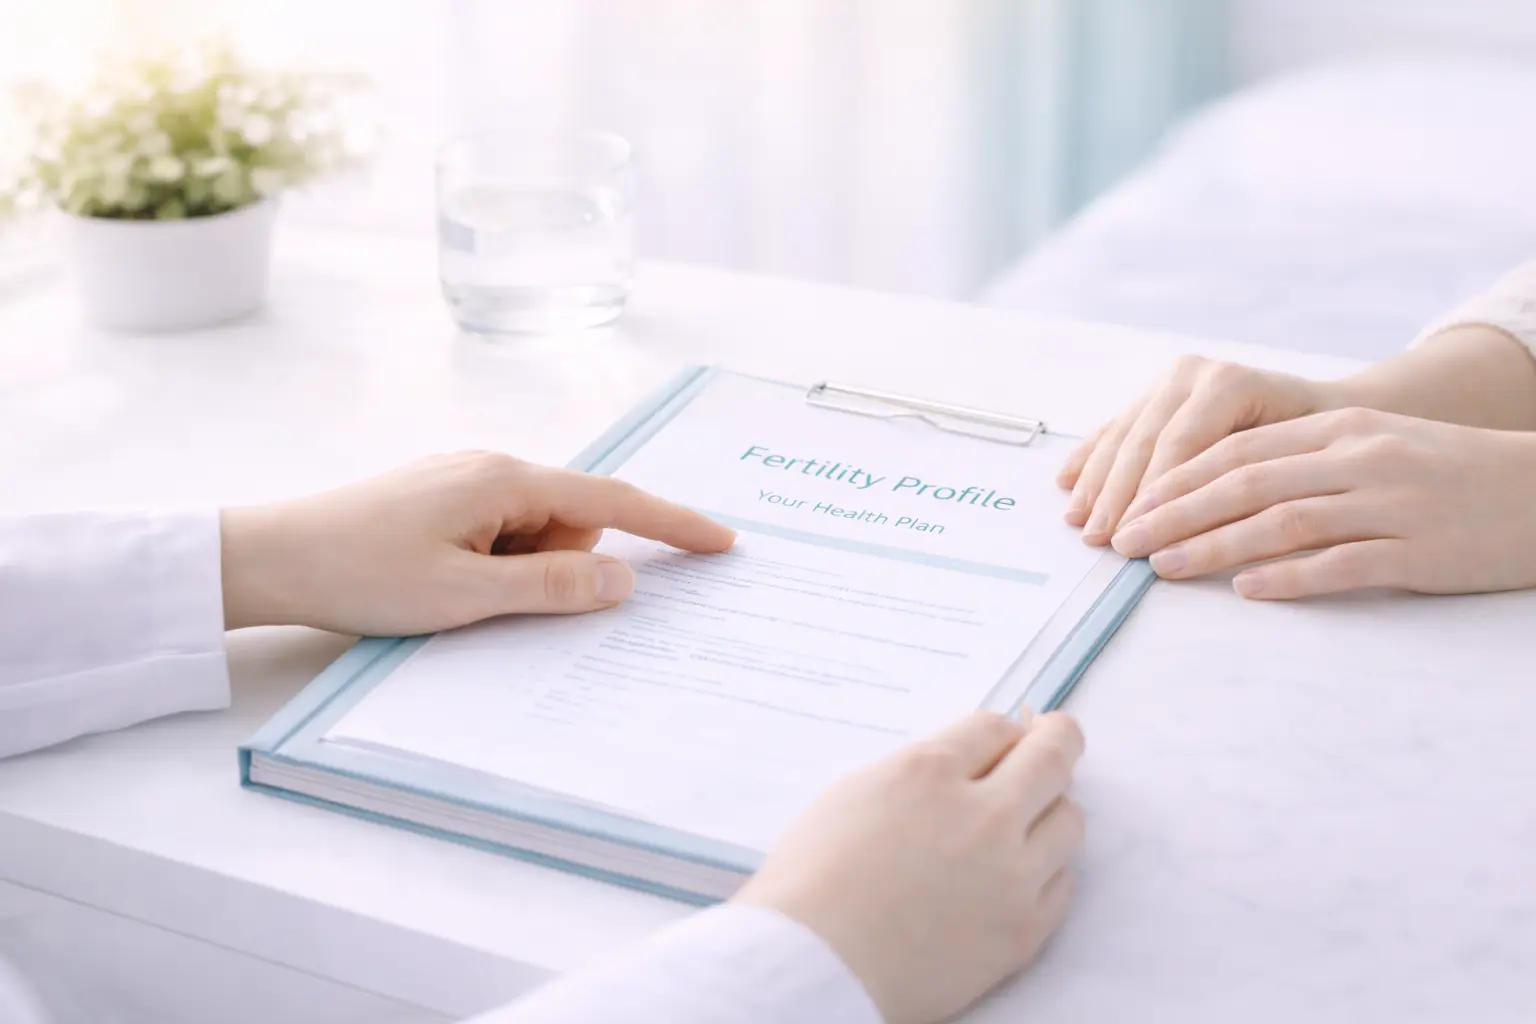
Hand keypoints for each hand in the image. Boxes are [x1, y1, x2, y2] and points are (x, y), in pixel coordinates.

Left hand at [219, 451, 734, 632]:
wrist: (269, 557)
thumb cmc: (360, 573)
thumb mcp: (464, 596)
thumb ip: (552, 587)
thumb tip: (623, 581)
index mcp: (504, 479)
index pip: (613, 498)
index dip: (673, 524)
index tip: (723, 542)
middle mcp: (492, 467)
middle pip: (572, 520)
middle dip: (559, 566)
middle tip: (494, 600)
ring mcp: (465, 482)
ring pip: (535, 533)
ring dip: (519, 572)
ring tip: (454, 594)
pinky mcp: (443, 501)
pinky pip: (501, 535)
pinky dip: (495, 567)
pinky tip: (445, 586)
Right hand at [735, 711, 1085, 1023]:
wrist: (814, 970)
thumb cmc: (810, 884)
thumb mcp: (852, 795)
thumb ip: (915, 773)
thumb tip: (959, 768)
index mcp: (929, 772)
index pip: (995, 728)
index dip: (1006, 729)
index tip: (1011, 735)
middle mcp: (982, 815)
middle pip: (1052, 756)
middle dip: (1058, 739)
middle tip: (1054, 739)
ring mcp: (1011, 874)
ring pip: (1069, 819)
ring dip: (1052, 808)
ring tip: (1031, 817)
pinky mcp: (1023, 929)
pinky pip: (1062, 883)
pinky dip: (1047, 870)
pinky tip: (1022, 873)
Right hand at [1061, 356, 1341, 544]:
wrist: (1331, 411)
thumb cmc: (1323, 449)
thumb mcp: (1298, 469)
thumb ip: (1247, 493)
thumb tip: (1197, 538)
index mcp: (1231, 383)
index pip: (1178, 447)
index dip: (1151, 496)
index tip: (1133, 540)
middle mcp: (1197, 372)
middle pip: (1145, 441)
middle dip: (1117, 495)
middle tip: (1100, 540)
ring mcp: (1172, 380)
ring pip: (1124, 435)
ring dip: (1096, 482)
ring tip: (1079, 522)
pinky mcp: (1157, 392)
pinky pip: (1116, 427)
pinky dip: (1091, 457)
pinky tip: (1068, 483)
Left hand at [1109, 407, 1535, 598]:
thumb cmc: (1448, 474)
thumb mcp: (1374, 448)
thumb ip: (1304, 463)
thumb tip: (1221, 493)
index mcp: (1342, 429)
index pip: (1241, 450)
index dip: (1179, 477)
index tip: (1132, 502)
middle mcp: (1360, 458)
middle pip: (1247, 483)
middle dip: (1176, 512)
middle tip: (1123, 540)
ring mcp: (1391, 503)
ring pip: (1283, 520)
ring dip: (1213, 545)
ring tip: (1162, 566)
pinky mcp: (1420, 550)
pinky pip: (1343, 563)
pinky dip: (1290, 575)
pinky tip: (1247, 589)